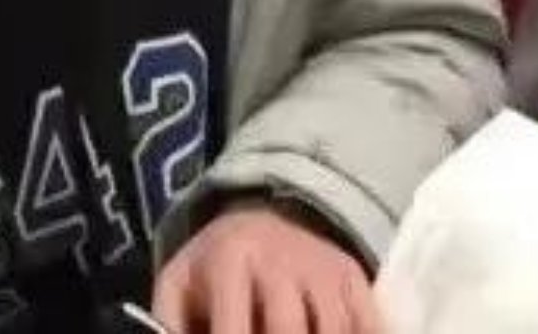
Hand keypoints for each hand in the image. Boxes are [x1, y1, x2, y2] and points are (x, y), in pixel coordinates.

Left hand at [153, 202, 378, 333]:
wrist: (262, 214)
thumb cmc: (214, 267)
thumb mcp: (178, 287)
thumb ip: (169, 329)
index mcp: (231, 261)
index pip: (233, 329)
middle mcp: (281, 260)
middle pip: (288, 332)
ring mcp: (323, 268)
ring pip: (332, 331)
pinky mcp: (353, 277)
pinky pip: (369, 323)